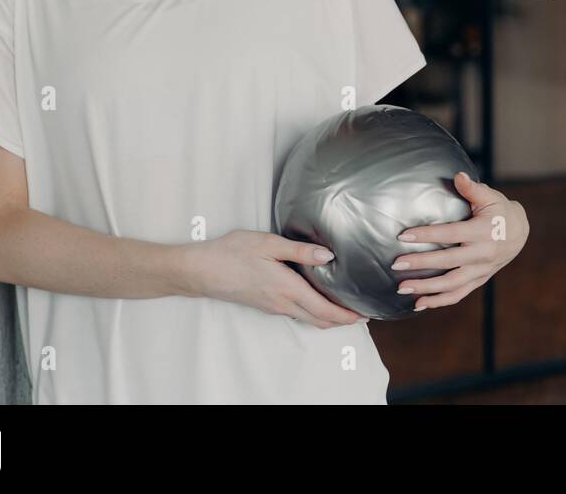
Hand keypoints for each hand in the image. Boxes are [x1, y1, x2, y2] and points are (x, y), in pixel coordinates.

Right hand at [187, 230, 368, 327]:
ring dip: (328, 318)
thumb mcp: (268, 244)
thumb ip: (300, 251)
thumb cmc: (232, 253)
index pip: (324, 310)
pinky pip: (295, 314)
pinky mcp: (264, 305)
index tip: (364, 315)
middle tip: (362, 315)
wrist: (201, 271)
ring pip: (307, 319)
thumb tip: (329, 257)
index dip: (347, 316)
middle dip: (343, 320)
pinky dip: (313, 313)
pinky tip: (316, 301)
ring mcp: (272, 307)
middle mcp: (282, 304)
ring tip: (344, 309)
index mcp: (287, 289)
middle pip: (319, 320)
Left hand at [390, 171, 529, 310]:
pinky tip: (418, 303)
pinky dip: (439, 301)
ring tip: (402, 288)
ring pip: (451, 284)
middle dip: (421, 264)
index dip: (427, 235)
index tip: (403, 236)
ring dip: (426, 288)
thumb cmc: (500, 211)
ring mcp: (481, 270)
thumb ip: (472, 188)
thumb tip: (458, 175)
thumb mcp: (490, 196)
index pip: (450, 234)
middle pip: (447, 262)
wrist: (520, 233)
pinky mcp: (479, 280)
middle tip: (396, 265)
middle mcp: (482, 254)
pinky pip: (458, 294)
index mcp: (482, 231)